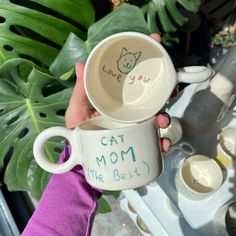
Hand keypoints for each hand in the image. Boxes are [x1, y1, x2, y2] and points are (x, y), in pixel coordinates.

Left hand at [65, 33, 170, 151]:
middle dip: (164, 89)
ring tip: (162, 120)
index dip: (146, 59)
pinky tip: (163, 143)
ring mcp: (136, 125)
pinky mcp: (140, 141)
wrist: (83, 156)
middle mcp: (129, 109)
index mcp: (118, 98)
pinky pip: (155, 139)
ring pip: (157, 116)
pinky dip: (163, 140)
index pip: (134, 77)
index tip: (156, 41)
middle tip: (169, 89)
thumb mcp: (77, 110)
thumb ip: (80, 90)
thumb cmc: (78, 132)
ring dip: (165, 116)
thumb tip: (79, 64)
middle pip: (152, 95)